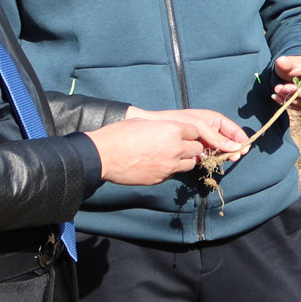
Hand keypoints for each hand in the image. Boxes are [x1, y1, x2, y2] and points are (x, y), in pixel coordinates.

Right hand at [90, 114, 241, 185]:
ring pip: (190, 163)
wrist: (103, 156)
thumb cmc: (120, 134)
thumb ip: (165, 127)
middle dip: (191, 146)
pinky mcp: (161, 178)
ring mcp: (169, 166)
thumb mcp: (146, 122)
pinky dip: (171, 169)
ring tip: (171, 155)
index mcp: (173, 130)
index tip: (184, 133)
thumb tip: (174, 131)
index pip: (196, 131)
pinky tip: (158, 164)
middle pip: (197, 149)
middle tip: (180, 145)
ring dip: (185, 159)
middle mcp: (175, 148)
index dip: (190, 132)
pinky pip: (174, 173)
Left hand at [125, 106, 249, 149]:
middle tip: (235, 157)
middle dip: (233, 149)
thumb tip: (236, 148)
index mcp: (214, 120)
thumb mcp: (200, 126)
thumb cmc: (178, 121)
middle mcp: (211, 132)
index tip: (245, 147)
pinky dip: (213, 159)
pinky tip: (213, 161)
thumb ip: (218, 137)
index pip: (233, 129)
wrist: (155, 128)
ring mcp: (203, 142)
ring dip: (224, 155)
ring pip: (219, 150)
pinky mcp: (196, 152)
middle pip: (228, 142)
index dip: (240, 138)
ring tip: (226, 159)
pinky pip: (209, 157)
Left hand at [273, 56, 300, 109]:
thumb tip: (280, 61)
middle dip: (299, 93)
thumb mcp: (290, 62)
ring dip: (292, 100)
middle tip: (283, 88)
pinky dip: (288, 104)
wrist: (293, 73)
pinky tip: (277, 97)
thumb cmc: (295, 65)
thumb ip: (287, 62)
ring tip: (277, 91)